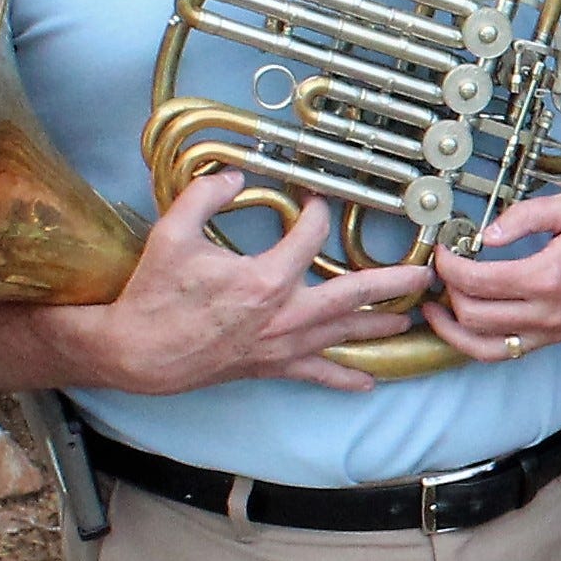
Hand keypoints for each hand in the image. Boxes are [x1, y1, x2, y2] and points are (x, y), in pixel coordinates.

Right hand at [99, 173, 437, 393]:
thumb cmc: (155, 295)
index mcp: (265, 279)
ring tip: (409, 319)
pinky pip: (315, 374)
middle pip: (353, 294)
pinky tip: (367, 383)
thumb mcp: (173, 234)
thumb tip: (235, 176)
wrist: (137, 353)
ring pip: (343, 334)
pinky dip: (343, 378)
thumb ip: (205, 196)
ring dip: (379, 326)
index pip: (311, 236)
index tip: (317, 199)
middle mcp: (284, 315)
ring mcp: (281, 344)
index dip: (318, 210)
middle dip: (392, 283)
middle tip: (423, 275)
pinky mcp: (271, 366)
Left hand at [427, 186, 560, 361]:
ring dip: (454, 331)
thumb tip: (485, 234)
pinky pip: (510, 353)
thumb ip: (524, 216)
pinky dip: (481, 343)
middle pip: (474, 318)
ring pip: (487, 348)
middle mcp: (552, 312)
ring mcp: (557, 330)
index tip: (442, 249)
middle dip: (447, 294)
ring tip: (437, 309)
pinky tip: (469, 323)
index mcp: (551, 275)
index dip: (448, 266)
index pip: (477, 281)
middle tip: (441, 272)